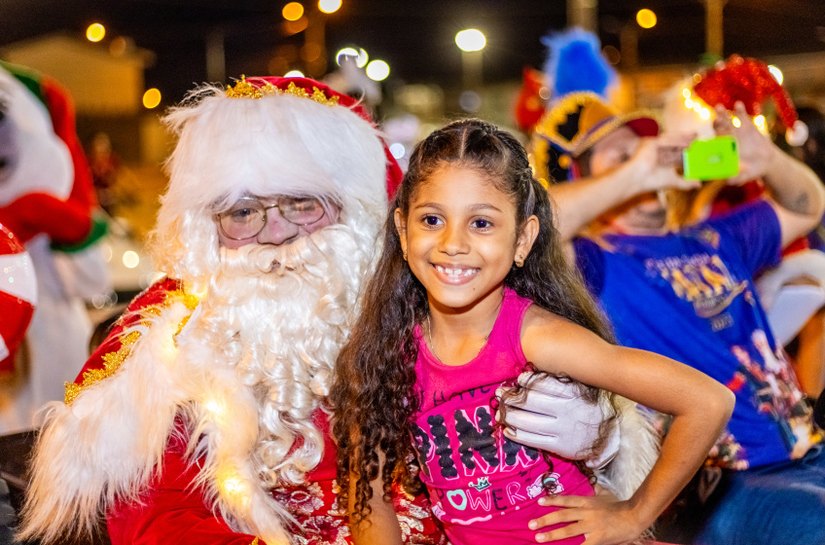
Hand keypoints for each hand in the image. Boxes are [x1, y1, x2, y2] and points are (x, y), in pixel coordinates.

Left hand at [496, 373, 618, 465]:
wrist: (609, 436)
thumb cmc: (589, 407)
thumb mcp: (580, 389)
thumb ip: (560, 381)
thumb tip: (532, 372)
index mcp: (572, 393)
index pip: (543, 384)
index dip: (526, 381)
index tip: (517, 380)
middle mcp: (566, 411)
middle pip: (530, 402)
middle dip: (511, 398)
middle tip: (500, 395)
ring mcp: (562, 430)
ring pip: (527, 422)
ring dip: (509, 416)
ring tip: (501, 412)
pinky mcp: (560, 447)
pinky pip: (533, 440)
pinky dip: (517, 435)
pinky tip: (508, 430)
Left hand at [528, 494, 645, 544]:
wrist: (634, 517)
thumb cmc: (621, 506)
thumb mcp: (607, 494)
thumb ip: (597, 491)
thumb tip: (593, 485)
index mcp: (587, 501)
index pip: (566, 500)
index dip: (552, 500)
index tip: (539, 502)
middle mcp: (586, 512)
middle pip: (562, 515)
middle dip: (545, 520)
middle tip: (531, 524)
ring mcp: (591, 526)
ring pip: (567, 530)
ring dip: (552, 534)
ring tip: (538, 538)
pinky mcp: (597, 538)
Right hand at [631, 136, 699, 193]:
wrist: (637, 180)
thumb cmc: (652, 181)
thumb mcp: (673, 181)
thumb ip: (686, 183)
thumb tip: (699, 184)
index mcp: (663, 159)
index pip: (676, 151)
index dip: (687, 149)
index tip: (698, 147)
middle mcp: (658, 151)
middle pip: (674, 143)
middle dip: (686, 140)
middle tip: (697, 137)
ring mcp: (653, 146)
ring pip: (670, 140)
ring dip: (682, 138)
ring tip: (694, 137)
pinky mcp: (650, 143)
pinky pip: (665, 140)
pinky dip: (675, 141)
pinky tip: (685, 142)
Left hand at [713, 102, 774, 183]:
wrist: (766, 162)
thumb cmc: (751, 172)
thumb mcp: (745, 177)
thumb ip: (737, 179)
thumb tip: (729, 182)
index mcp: (723, 152)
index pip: (713, 147)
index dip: (707, 143)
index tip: (705, 138)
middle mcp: (727, 140)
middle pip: (718, 131)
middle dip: (714, 125)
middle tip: (712, 119)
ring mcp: (736, 132)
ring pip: (727, 122)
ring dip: (722, 115)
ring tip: (718, 107)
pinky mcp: (748, 127)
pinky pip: (742, 117)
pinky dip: (740, 111)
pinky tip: (738, 104)